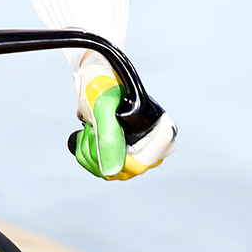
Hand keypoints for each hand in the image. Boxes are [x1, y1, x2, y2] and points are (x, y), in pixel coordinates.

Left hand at [70, 55, 176, 180]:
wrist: (93, 79)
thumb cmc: (103, 87)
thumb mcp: (104, 109)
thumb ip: (108, 139)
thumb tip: (111, 172)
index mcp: (162, 131)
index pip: (140, 164)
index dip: (115, 157)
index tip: (100, 135)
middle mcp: (156, 146)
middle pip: (126, 171)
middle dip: (99, 153)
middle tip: (91, 129)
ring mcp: (140, 151)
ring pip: (113, 173)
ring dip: (91, 152)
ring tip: (90, 128)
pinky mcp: (125, 154)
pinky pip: (105, 170)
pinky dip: (89, 154)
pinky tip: (89, 136)